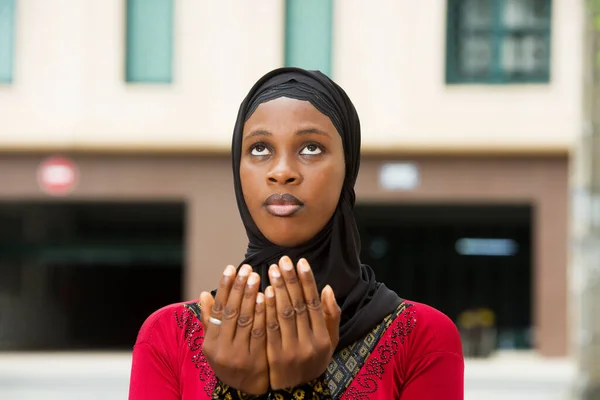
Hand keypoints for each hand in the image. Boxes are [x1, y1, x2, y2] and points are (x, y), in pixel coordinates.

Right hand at [199, 264, 268, 394]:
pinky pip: (260, 332)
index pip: (217, 309)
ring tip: (256, 276)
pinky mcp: (256, 359)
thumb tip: (203, 294)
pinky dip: (262, 313)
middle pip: (230, 312)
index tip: (231, 268)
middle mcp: (221, 349)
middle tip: (246, 268)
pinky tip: (267, 296)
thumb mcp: (216, 343)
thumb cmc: (231, 359)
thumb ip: (210, 320)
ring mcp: (239, 355)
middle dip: (238, 287)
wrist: (247, 389)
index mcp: (210, 342)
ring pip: (245, 320)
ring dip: (250, 296)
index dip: (224, 287)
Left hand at [264, 256, 340, 389]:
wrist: (298, 392)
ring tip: (272, 270)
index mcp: (324, 337)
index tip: (300, 262)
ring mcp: (292, 350)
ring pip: (284, 315)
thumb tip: (327, 288)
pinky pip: (270, 329)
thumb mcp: (331, 341)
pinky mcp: (275, 356)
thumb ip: (331, 315)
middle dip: (290, 281)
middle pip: (299, 306)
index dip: (307, 282)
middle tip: (282, 260)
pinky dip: (267, 309)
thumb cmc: (314, 360)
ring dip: (278, 290)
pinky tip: (263, 293)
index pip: (315, 303)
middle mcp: (310, 343)